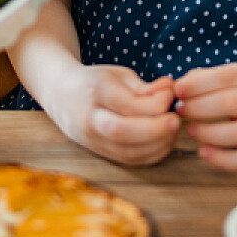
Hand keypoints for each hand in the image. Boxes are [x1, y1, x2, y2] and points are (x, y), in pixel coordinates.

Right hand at [46, 64, 178, 164]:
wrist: (61, 97)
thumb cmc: (95, 82)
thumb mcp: (118, 75)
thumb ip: (144, 86)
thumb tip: (171, 90)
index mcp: (96, 92)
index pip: (129, 104)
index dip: (156, 102)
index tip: (170, 93)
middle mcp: (91, 120)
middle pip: (123, 132)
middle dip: (156, 129)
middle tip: (175, 120)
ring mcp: (93, 140)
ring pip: (127, 152)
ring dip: (158, 144)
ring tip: (172, 129)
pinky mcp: (100, 153)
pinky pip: (129, 160)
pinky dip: (151, 154)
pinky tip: (163, 141)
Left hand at [174, 62, 236, 171]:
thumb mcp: (230, 78)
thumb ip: (203, 79)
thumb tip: (178, 87)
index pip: (225, 77)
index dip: (199, 84)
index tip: (178, 90)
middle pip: (230, 103)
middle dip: (199, 107)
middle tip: (180, 111)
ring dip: (208, 133)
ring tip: (190, 130)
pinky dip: (221, 159)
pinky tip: (203, 152)